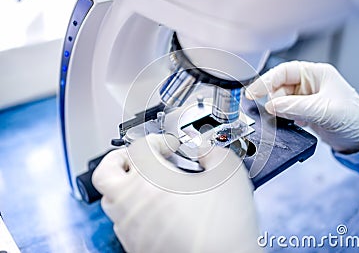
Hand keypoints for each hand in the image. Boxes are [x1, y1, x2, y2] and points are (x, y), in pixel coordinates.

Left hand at [92, 133, 262, 252]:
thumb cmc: (224, 226)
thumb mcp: (229, 174)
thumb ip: (213, 152)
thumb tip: (204, 151)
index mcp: (153, 178)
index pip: (140, 146)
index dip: (157, 140)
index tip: (169, 146)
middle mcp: (133, 202)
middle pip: (106, 171)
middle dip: (120, 158)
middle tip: (137, 158)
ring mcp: (131, 227)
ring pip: (110, 199)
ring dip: (125, 186)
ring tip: (148, 185)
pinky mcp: (135, 246)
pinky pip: (123, 223)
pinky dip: (133, 211)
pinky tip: (157, 211)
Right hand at [246, 61, 358, 153]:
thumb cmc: (354, 118)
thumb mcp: (324, 110)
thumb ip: (295, 107)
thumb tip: (271, 106)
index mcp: (315, 73)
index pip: (283, 72)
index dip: (266, 81)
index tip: (253, 93)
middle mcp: (308, 83)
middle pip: (278, 86)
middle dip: (271, 98)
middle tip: (265, 111)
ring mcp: (305, 97)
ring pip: (279, 100)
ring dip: (277, 110)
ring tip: (281, 119)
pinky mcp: (302, 111)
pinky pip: (284, 111)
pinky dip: (281, 118)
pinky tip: (289, 123)